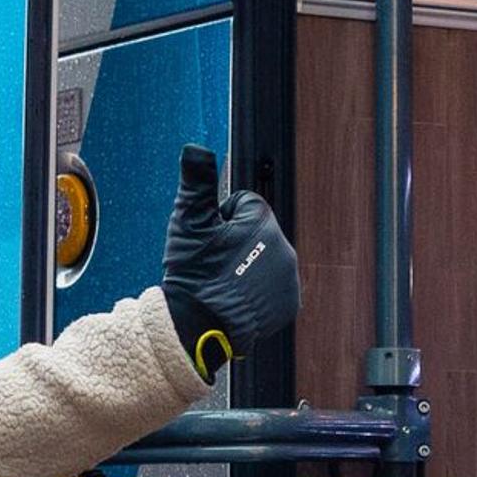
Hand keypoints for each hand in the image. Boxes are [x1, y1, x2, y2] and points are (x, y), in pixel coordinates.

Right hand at [159, 145, 297, 378]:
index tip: (209, 242)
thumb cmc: (192, 273)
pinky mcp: (288, 303)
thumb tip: (195, 148)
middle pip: (256, 233)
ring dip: (247, 266)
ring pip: (265, 259)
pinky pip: (272, 287)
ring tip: (223, 284)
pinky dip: (256, 292)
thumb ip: (197, 182)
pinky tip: (236, 301)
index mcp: (262, 221)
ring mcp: (289, 277)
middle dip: (235, 243)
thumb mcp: (188, 222)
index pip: (242, 205)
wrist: (199, 328)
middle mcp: (284, 246)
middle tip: (213, 265)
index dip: (220, 220)